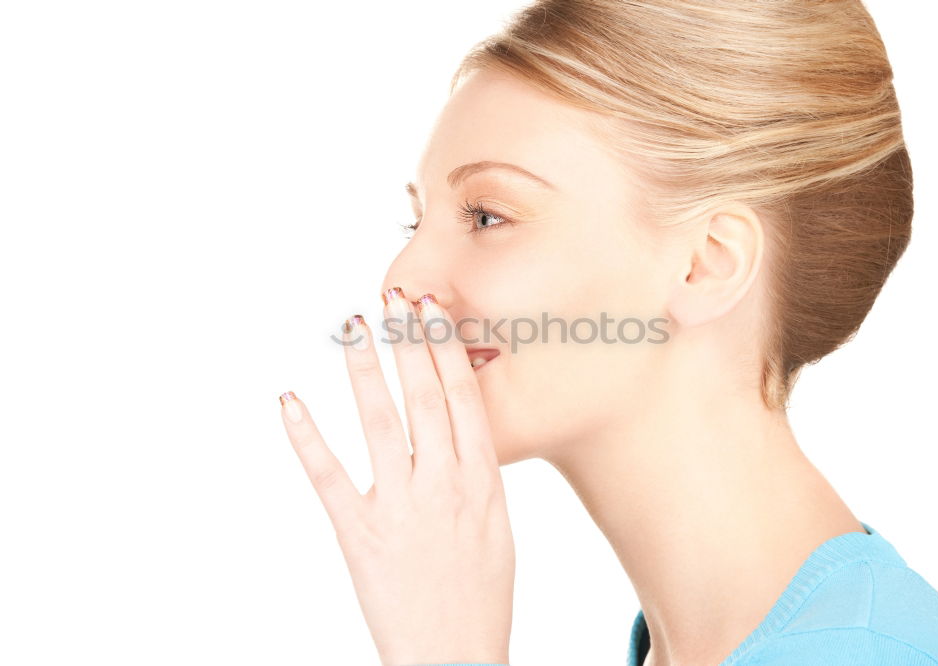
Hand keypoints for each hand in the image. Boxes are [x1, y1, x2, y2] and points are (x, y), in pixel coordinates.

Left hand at [278, 287, 514, 665]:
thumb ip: (475, 470)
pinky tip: (290, 400)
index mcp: (481, 480)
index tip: (431, 308)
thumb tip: (459, 422)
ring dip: (364, 369)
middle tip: (394, 296)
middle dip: (408, 340)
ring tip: (352, 326)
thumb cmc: (480, 593)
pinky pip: (327, 475)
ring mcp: (399, 507)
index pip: (463, 395)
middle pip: (423, 395)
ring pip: (378, 421)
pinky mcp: (358, 533)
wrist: (456, 658)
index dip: (444, 346)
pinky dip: (306, 436)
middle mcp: (442, 484)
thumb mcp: (497, 523)